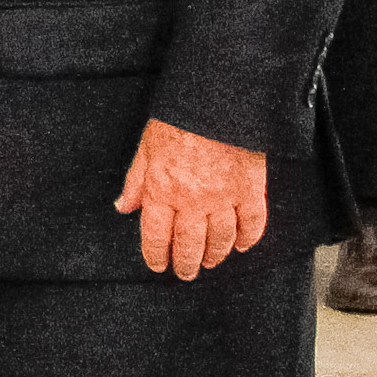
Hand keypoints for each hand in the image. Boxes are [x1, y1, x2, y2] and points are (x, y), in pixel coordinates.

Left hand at [112, 117, 266, 279]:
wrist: (216, 103)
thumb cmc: (177, 122)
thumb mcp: (146, 149)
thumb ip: (135, 182)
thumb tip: (123, 206)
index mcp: (162, 191)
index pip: (156, 236)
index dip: (157, 255)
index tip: (159, 265)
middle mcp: (192, 200)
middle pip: (190, 244)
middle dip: (186, 264)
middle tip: (186, 273)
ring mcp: (224, 197)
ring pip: (221, 238)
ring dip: (215, 254)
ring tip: (211, 262)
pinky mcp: (251, 189)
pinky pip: (253, 222)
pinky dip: (249, 238)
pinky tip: (242, 245)